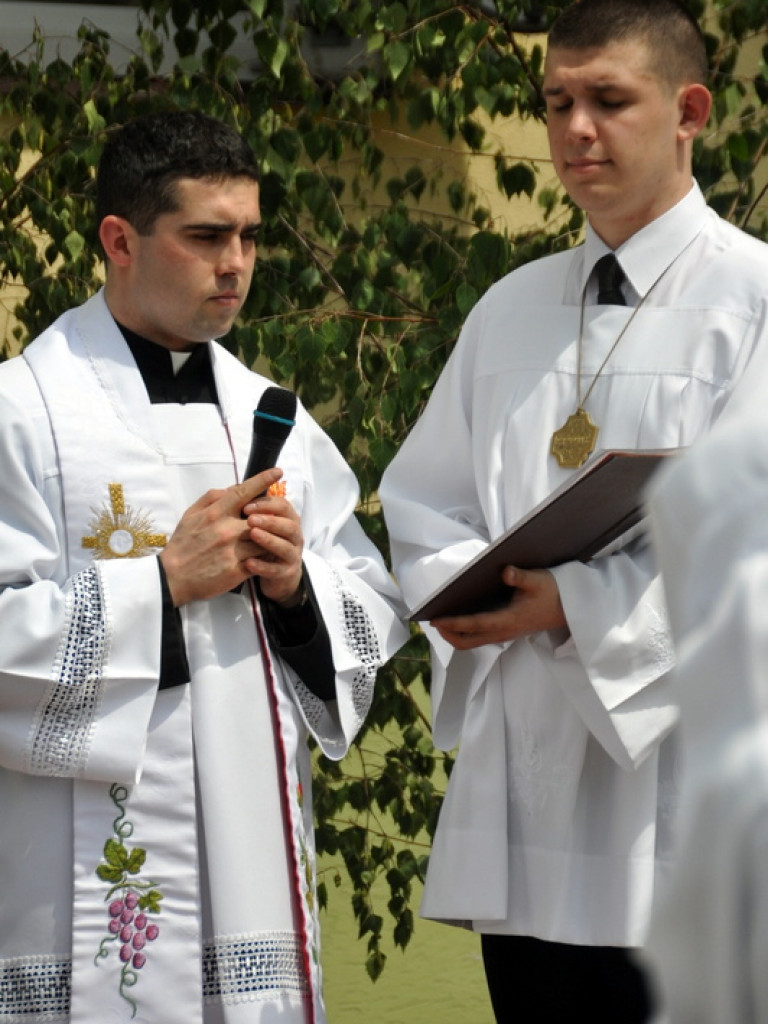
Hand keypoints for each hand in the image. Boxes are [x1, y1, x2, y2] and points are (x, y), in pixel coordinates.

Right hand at [159, 468, 303, 605]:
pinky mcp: (237, 570)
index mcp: (215, 513)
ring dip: (268, 538)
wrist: (172, 578)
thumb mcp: (190, 515)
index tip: (278, 472)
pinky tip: (262, 556)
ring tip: (268, 539)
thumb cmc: (182, 544)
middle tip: (274, 518)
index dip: (262, 480)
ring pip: (264, 539)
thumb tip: (231, 489)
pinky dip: (263, 557)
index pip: (243, 492)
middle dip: (269, 517)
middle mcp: (226, 530)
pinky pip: (260, 560)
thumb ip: (211, 498)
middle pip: (261, 517)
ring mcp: (233, 551)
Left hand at [242, 489, 303, 605]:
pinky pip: (277, 570)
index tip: (246, 505)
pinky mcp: (287, 573)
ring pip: (285, 547)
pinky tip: (248, 562)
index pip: (283, 505)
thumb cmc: (263, 543)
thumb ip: (252, 509)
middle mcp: (294, 536)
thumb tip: (234, 490)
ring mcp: (292, 555)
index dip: (266, 504)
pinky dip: (263, 566)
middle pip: (289, 524)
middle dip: (270, 520)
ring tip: (252, 535)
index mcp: (287, 519)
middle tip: (250, 519)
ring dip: (269, 540)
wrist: (276, 574)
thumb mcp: (259, 524)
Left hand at [431, 566, 565, 649]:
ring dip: (454, 634)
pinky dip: (464, 631)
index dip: (453, 623)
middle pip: (467, 642)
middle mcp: (503, 631)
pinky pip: (479, 637)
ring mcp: (504, 634)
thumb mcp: (539, 580)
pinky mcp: (506, 631)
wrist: (570, 608)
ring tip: (440, 620)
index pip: (474, 625)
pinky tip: (458, 617)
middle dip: (447, 634)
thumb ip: (521, 577)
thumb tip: (504, 571)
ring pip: (472, 642)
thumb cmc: (553, 592)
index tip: (435, 619)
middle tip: (432, 620)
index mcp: (509, 620)